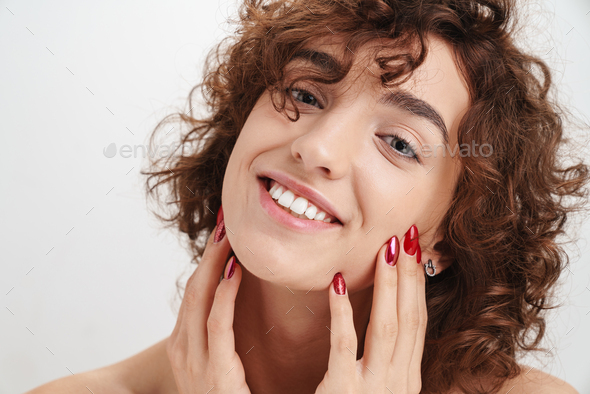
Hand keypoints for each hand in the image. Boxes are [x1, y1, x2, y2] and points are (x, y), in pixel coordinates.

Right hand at [166, 211, 250, 393]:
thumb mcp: (217, 362)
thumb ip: (219, 335)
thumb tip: (231, 301)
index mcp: (185, 343)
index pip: (195, 291)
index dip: (207, 259)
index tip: (222, 232)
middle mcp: (183, 347)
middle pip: (194, 287)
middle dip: (208, 252)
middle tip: (224, 220)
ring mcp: (193, 360)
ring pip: (200, 299)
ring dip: (214, 263)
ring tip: (229, 234)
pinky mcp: (214, 372)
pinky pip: (217, 324)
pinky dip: (223, 293)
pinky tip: (234, 269)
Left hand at [315, 225, 426, 393]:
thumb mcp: (383, 387)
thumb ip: (388, 358)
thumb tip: (388, 320)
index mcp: (407, 377)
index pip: (418, 321)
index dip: (418, 283)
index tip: (417, 249)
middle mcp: (399, 381)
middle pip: (409, 318)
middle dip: (411, 274)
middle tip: (407, 235)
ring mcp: (375, 388)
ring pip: (387, 327)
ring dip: (388, 286)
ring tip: (384, 249)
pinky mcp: (343, 392)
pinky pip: (344, 345)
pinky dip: (343, 312)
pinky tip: (338, 284)